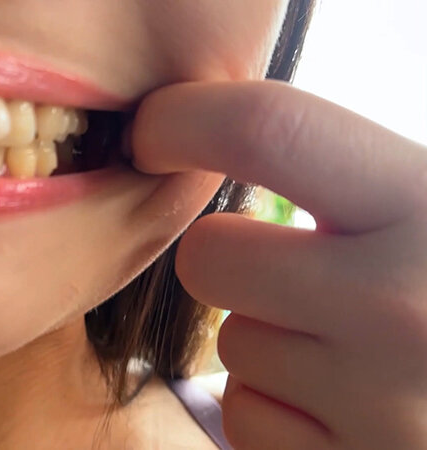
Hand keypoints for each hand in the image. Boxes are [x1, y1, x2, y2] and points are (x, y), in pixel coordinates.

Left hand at [132, 81, 426, 448]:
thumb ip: (348, 167)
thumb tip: (223, 128)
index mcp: (424, 205)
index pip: (267, 131)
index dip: (183, 120)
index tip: (153, 133)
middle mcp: (400, 306)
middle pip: (209, 256)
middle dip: (222, 252)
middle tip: (281, 259)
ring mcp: (379, 404)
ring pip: (232, 345)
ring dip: (267, 337)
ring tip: (347, 340)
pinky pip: (246, 417)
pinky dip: (276, 405)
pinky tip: (342, 397)